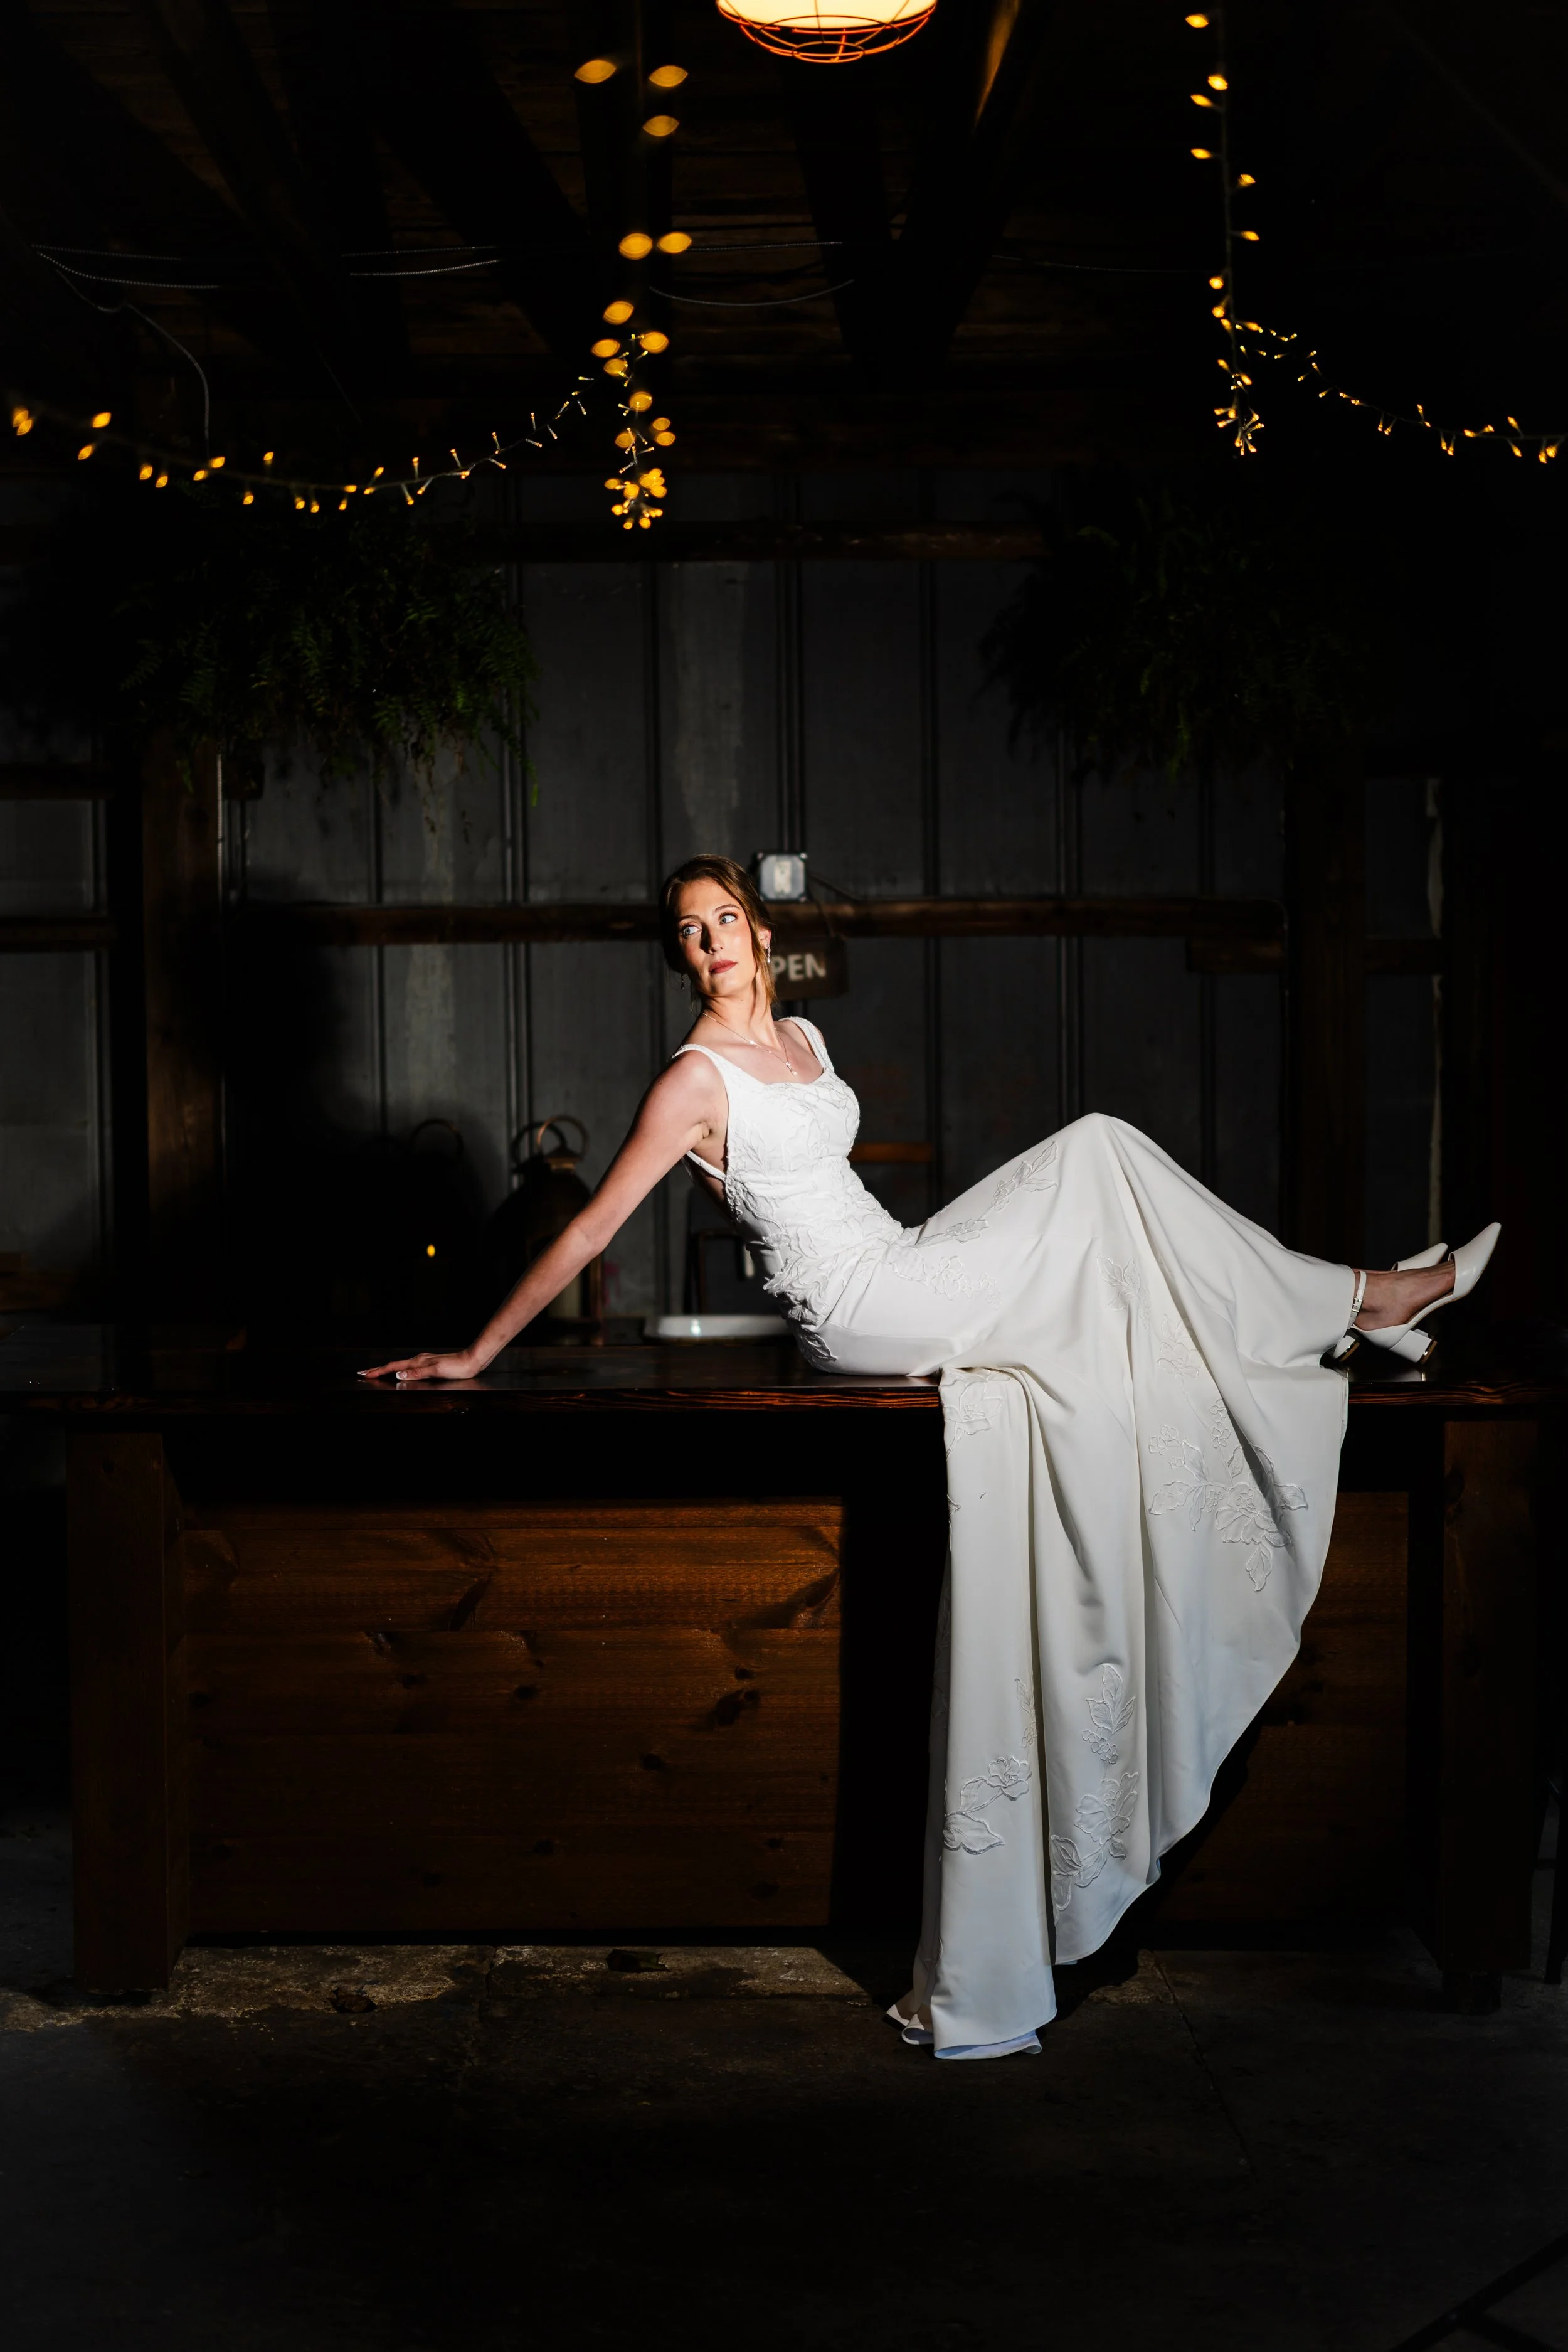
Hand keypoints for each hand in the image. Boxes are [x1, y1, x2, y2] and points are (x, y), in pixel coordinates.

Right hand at [358, 1349, 480, 1383]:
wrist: (471, 1361)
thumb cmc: (456, 1367)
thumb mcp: (435, 1371)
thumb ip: (416, 1373)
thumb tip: (397, 1374)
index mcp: (418, 1362)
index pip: (393, 1367)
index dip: (378, 1371)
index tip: (365, 1374)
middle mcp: (419, 1359)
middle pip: (394, 1365)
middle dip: (378, 1369)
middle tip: (364, 1373)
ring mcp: (424, 1361)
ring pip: (400, 1365)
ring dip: (387, 1369)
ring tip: (377, 1372)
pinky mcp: (429, 1363)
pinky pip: (409, 1367)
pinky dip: (399, 1369)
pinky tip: (401, 1371)